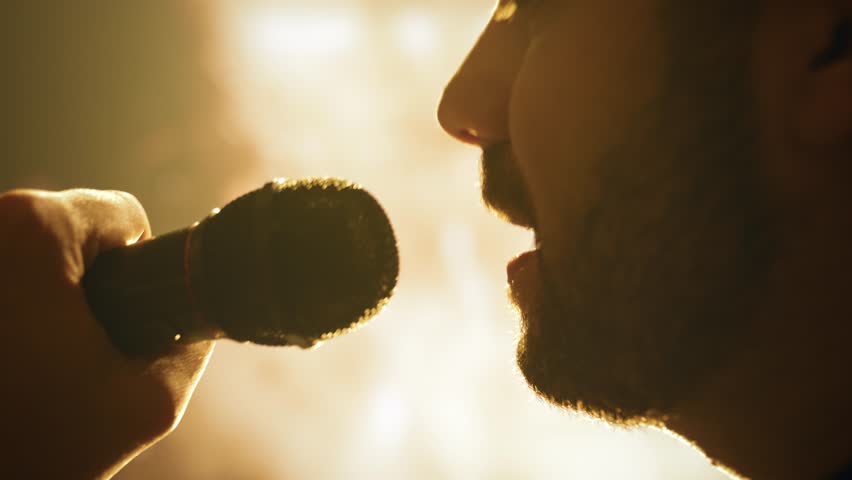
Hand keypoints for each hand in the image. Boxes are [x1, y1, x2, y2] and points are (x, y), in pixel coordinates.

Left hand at [0, 189, 214, 478]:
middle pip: (73, 228)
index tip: (122, 317)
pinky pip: (7, 273)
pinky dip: (16, 302)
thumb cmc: (38, 446)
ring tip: (40, 356)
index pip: (121, 215)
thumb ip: (193, 346)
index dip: (140, 267)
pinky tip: (15, 355)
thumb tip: (200, 323)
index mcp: (34, 231)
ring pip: (32, 250)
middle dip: (89, 281)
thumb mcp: (150, 402)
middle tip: (78, 346)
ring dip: (48, 290)